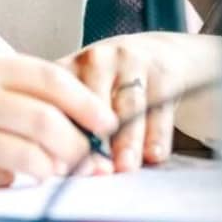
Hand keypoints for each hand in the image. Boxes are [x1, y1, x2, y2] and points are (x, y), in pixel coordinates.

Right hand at [0, 47, 116, 189]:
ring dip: (51, 169)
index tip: (106, 122)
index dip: (88, 103)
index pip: (50, 79)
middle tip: (85, 159)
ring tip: (48, 169)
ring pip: (32, 159)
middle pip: (48, 123)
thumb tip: (81, 119)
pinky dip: (13, 182)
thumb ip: (16, 89)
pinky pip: (2, 183)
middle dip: (77, 146)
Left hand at [59, 32, 221, 172]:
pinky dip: (157, 134)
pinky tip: (154, 154)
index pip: (59, 100)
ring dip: (127, 139)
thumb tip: (64, 167)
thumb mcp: (80, 91)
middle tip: (97, 167)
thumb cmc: (109, 83)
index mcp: (68, 67)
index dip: (63, 132)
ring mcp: (131, 64)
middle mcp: (97, 60)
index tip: (65, 162)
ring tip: (125, 166)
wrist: (156, 53)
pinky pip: (159, 108)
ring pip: (129, 106)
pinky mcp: (162, 73)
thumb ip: (70, 123)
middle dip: (97, 138)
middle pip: (94, 102)